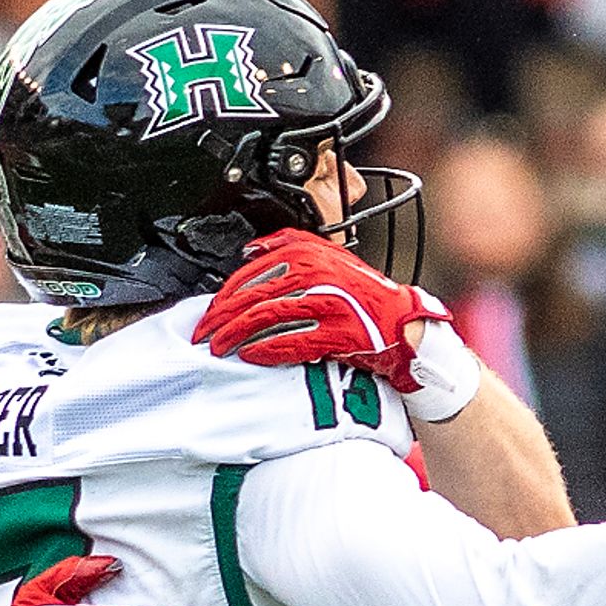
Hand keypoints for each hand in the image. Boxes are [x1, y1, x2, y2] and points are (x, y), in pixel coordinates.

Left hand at [196, 231, 449, 390]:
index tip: (209, 312)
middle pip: (253, 295)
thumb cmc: (361, 294)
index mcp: (308, 252)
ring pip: (266, 317)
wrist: (401, 322)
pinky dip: (266, 349)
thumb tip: (249, 252)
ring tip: (219, 348)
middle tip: (203, 334)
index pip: (252, 271)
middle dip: (221, 318)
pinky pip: (291, 341)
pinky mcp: (336, 331)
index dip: (225, 294)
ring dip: (236, 335)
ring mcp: (326, 302)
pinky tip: (249, 355)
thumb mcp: (327, 257)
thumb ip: (290, 249)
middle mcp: (315, 272)